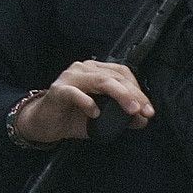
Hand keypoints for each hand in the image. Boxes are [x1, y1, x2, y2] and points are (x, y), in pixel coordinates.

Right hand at [13, 60, 153, 145]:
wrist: (43, 123)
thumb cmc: (72, 117)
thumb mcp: (102, 118)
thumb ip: (122, 117)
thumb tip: (144, 119)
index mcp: (95, 71)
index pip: (122, 74)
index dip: (138, 90)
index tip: (148, 110)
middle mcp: (83, 69)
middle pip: (114, 77)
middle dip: (133, 94)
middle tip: (143, 111)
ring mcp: (70, 78)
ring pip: (99, 80)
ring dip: (119, 95)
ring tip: (131, 110)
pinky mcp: (58, 91)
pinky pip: (75, 93)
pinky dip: (87, 102)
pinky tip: (95, 113)